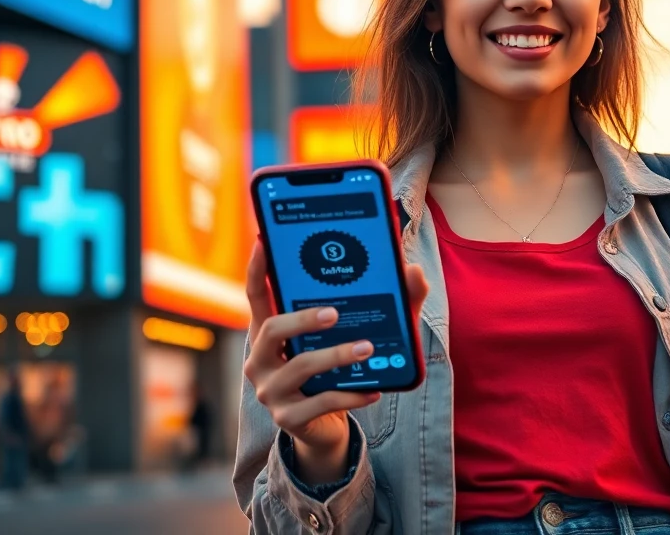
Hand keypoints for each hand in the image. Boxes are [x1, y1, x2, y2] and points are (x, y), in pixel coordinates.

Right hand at [243, 241, 428, 484]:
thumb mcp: (345, 336)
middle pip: (273, 329)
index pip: (256, 295)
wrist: (322, 427)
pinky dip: (352, 395)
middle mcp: (260, 360)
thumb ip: (380, 304)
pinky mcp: (288, 419)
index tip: (265, 241)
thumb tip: (413, 272)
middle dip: (303, 318)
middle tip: (335, 313)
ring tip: (367, 349)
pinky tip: (375, 390)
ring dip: (337, 356)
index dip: (258, 268)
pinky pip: (322, 402)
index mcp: (268, 333)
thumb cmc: (333, 370)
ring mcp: (271, 391)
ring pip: (301, 367)